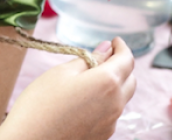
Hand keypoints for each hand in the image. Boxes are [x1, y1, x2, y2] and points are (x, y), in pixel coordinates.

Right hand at [0, 37, 135, 139]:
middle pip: (129, 80)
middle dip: (121, 65)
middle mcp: (115, 104)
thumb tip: (106, 49)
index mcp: (107, 82)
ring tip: (88, 78)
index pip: (127, 60)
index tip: (114, 41)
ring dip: (113, 84)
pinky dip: (104, 101)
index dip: (121, 47)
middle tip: (103, 56)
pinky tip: (83, 99)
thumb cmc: (41, 104)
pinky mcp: (103, 135)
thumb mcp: (62, 73)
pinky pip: (111, 113)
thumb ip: (88, 59)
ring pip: (121, 97)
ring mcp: (111, 122)